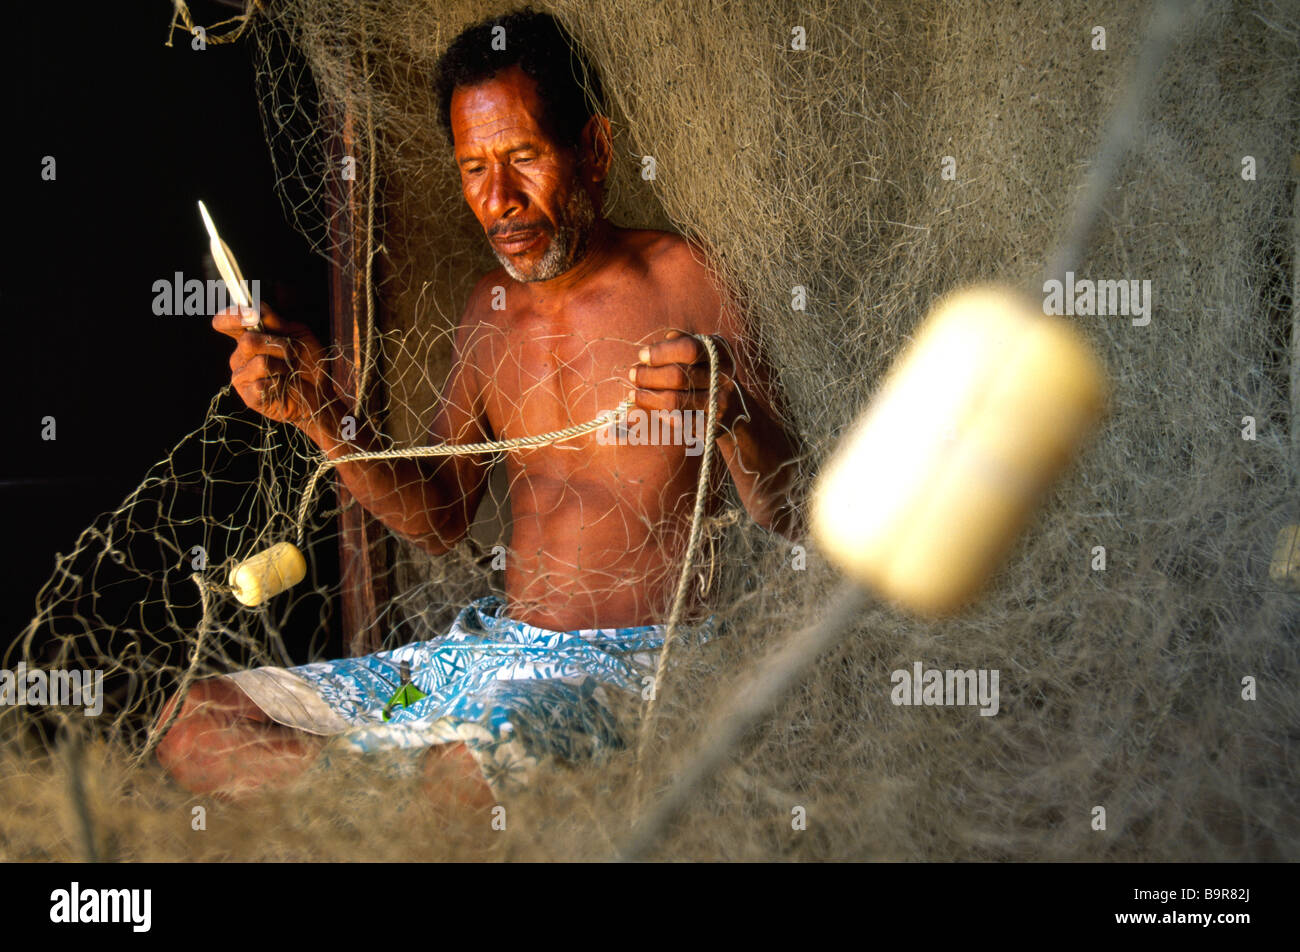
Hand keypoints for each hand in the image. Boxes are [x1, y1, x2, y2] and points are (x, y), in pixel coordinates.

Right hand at [213, 303, 337, 432]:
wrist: (320, 391)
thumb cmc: (308, 361)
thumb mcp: (297, 334)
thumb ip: (276, 321)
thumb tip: (255, 308)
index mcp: (247, 337)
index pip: (224, 323)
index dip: (232, 316)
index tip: (253, 315)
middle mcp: (240, 357)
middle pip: (247, 341)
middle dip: (278, 345)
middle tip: (292, 354)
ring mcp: (242, 378)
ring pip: (259, 362)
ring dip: (283, 365)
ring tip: (289, 372)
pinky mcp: (249, 397)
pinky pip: (261, 385)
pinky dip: (279, 384)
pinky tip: (283, 387)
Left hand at [627, 329, 744, 428]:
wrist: (734, 408)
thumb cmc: (706, 372)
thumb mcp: (699, 352)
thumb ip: (678, 343)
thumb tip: (650, 352)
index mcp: (720, 352)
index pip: (689, 349)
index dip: (661, 352)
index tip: (642, 356)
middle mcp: (723, 377)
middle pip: (679, 376)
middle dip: (648, 376)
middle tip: (633, 374)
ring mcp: (719, 404)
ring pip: (675, 402)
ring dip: (647, 397)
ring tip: (633, 393)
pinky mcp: (710, 426)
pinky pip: (677, 421)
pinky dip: (657, 413)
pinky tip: (646, 407)